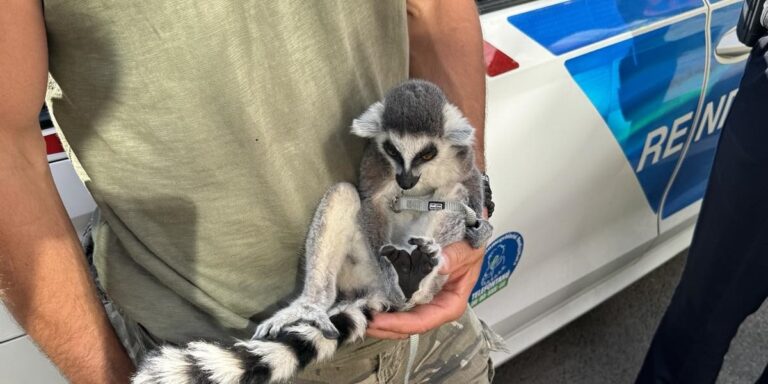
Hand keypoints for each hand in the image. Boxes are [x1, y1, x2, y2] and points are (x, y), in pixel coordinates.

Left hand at [367, 240, 484, 338]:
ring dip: (380, 322)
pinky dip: (383, 310)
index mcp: (449, 304)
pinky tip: (367, 306)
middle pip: (407, 327)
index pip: (422, 321)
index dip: (399, 323)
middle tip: (361, 321)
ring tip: (360, 317)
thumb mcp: (468, 251)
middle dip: (384, 328)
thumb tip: (440, 265)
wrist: (467, 239)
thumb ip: (455, 257)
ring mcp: (423, 303)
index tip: (378, 320)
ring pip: (400, 321)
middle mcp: (435, 309)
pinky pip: (397, 307)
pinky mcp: (414, 294)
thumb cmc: (470, 248)